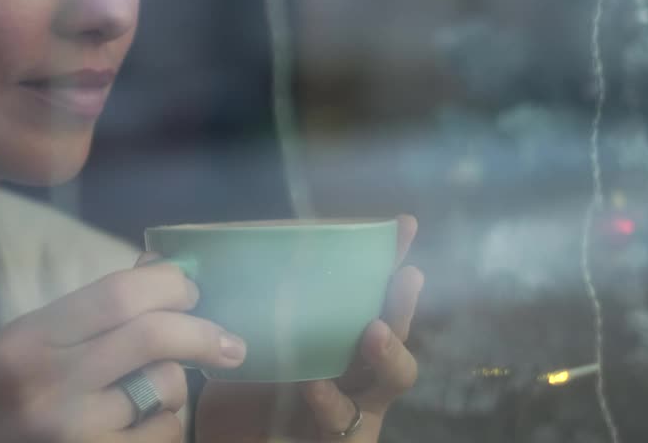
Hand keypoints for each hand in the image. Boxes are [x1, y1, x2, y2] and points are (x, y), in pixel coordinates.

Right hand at [0, 261, 246, 441]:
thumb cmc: (24, 399)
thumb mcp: (39, 346)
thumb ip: (96, 307)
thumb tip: (162, 265)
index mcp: (28, 340)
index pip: (117, 293)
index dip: (169, 285)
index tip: (193, 292)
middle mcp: (46, 384)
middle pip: (151, 336)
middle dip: (201, 333)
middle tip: (227, 342)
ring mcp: (73, 430)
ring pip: (165, 386)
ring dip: (175, 385)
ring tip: (151, 397)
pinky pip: (167, 431)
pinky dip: (167, 425)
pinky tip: (139, 429)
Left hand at [195, 215, 423, 441]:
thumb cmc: (240, 394)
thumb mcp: (245, 339)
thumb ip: (255, 303)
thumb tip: (245, 241)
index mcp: (338, 338)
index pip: (369, 293)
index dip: (389, 260)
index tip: (404, 225)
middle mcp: (355, 370)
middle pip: (392, 329)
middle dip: (402, 303)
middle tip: (406, 276)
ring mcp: (356, 408)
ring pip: (392, 377)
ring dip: (389, 351)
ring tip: (374, 330)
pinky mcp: (343, 440)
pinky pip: (346, 422)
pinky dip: (331, 402)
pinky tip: (313, 384)